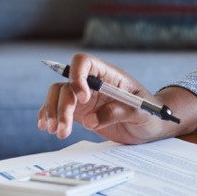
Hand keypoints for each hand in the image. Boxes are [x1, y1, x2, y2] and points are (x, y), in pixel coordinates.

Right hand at [36, 52, 196, 144]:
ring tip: (56, 132)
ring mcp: (84, 98)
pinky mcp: (79, 112)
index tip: (82, 97)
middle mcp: (93, 83)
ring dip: (53, 112)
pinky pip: (57, 108)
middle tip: (63, 129)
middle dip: (62, 105)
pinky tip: (46, 127)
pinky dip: (48, 115)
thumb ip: (119, 112)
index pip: (84, 62)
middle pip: (67, 84)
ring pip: (58, 95)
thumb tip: (90, 119)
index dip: (77, 75)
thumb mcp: (142, 113)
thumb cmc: (150, 113)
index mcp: (109, 75)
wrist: (150, 127)